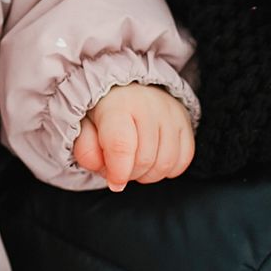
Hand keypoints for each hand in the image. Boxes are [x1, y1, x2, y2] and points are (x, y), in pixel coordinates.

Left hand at [72, 83, 194, 190]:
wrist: (128, 88)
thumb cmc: (104, 111)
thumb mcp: (84, 125)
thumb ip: (85, 147)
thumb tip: (98, 166)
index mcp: (119, 105)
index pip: (121, 145)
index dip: (117, 171)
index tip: (114, 182)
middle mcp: (150, 106)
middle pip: (144, 160)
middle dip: (129, 174)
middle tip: (119, 167)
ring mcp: (172, 114)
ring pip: (165, 164)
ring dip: (148, 174)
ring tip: (134, 164)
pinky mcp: (187, 123)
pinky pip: (183, 160)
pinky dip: (167, 170)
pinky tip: (153, 161)